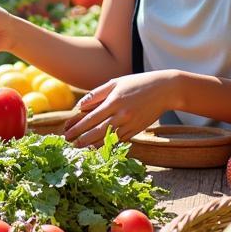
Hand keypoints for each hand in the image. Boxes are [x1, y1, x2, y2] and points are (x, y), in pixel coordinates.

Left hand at [63, 70, 177, 145]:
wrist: (164, 90)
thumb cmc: (137, 83)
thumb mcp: (115, 83)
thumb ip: (96, 94)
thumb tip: (80, 106)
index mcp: (114, 101)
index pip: (90, 118)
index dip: (77, 127)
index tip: (66, 132)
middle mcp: (121, 115)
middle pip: (97, 131)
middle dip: (81, 139)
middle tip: (69, 144)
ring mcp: (130, 124)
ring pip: (107, 139)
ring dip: (92, 145)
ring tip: (79, 149)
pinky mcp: (136, 130)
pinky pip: (119, 140)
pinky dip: (107, 146)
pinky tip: (97, 148)